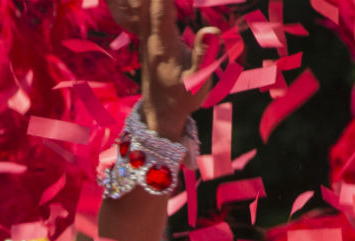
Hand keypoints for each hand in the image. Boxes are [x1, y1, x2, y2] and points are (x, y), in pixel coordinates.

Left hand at [113, 0, 217, 136]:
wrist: (160, 115)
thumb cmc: (182, 100)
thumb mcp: (198, 83)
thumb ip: (205, 55)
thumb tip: (212, 28)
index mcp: (162, 46)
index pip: (161, 8)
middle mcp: (149, 38)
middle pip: (146, 2)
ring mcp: (146, 39)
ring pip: (142, 5)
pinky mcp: (147, 40)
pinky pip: (145, 11)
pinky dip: (149, 0)